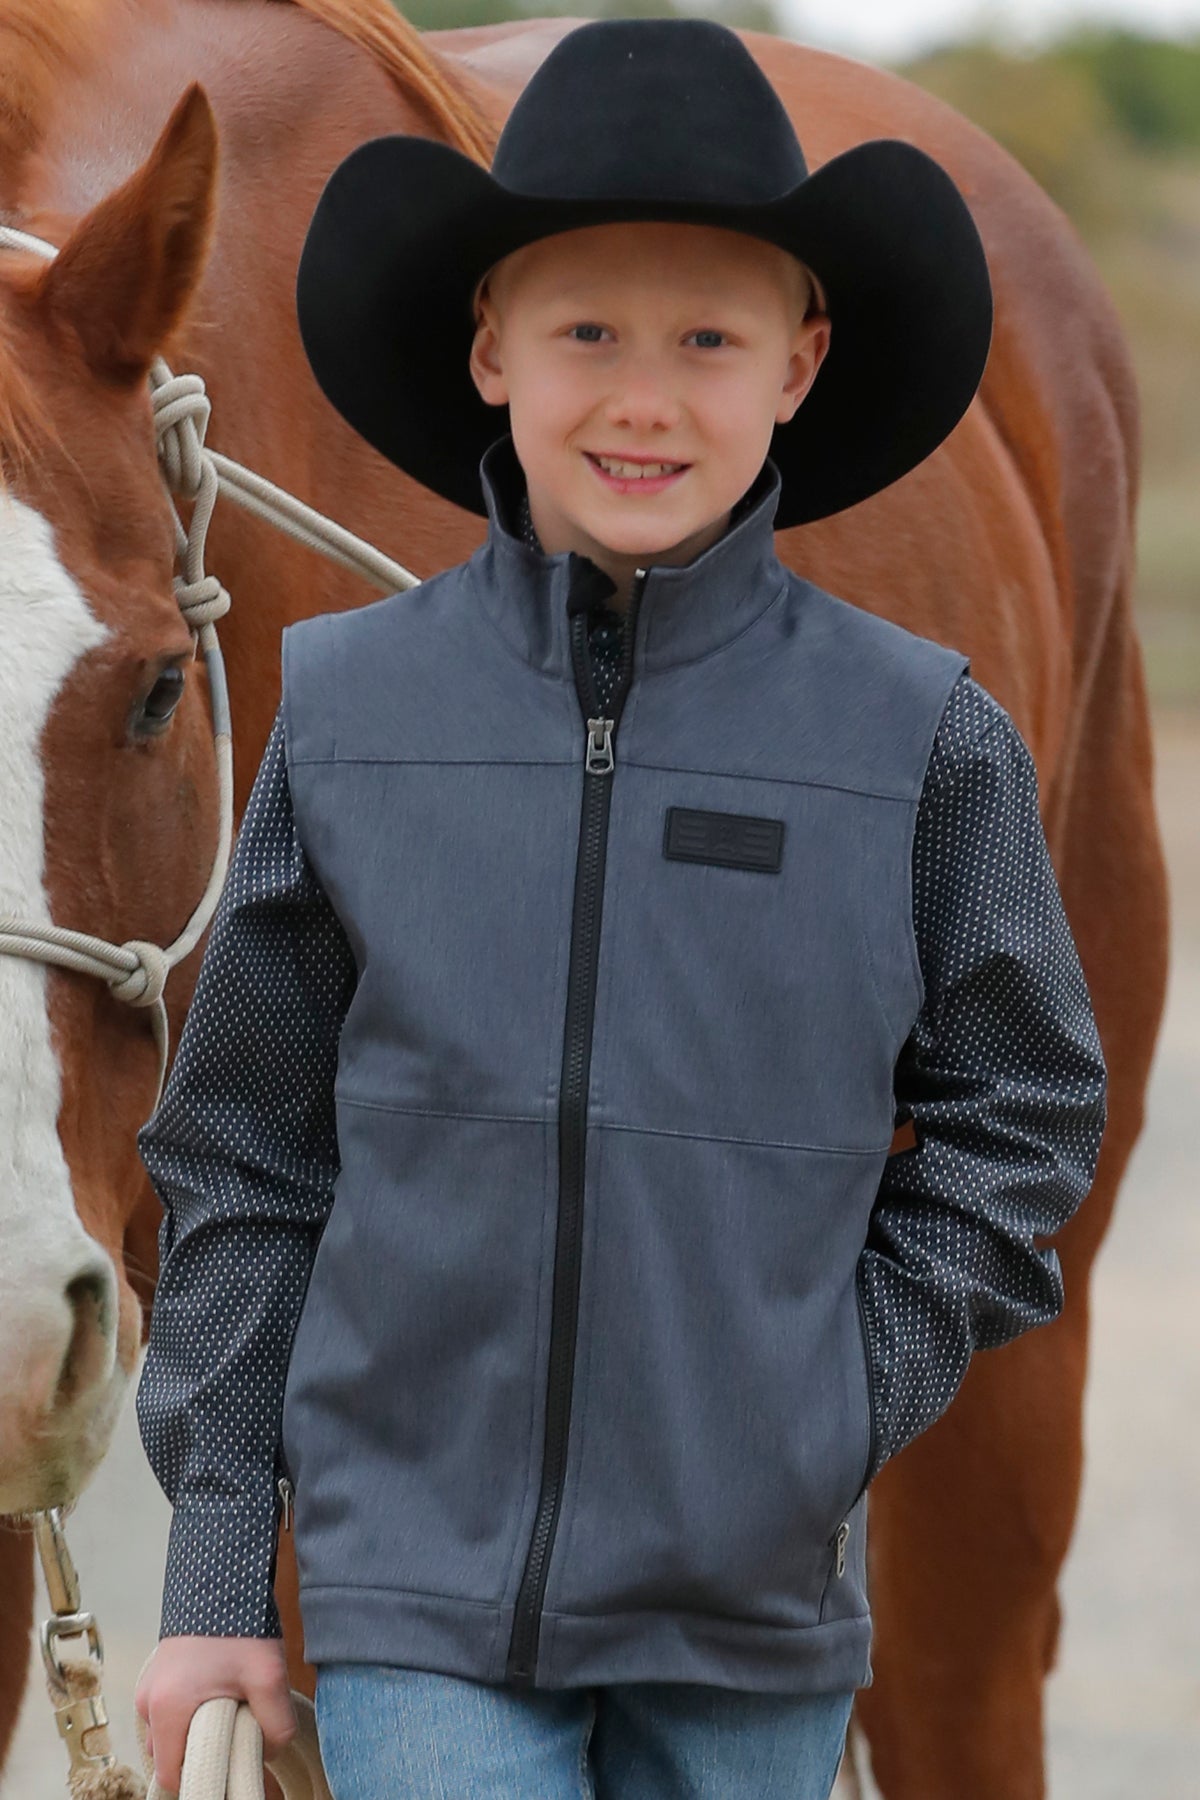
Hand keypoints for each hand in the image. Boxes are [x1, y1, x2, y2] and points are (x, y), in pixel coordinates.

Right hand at [134, 1635, 296, 1794]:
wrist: (224, 1577)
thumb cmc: (240, 1625)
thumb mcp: (269, 1676)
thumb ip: (276, 1725)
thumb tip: (269, 1755)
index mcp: (168, 1708)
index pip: (173, 1773)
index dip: (204, 1779)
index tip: (231, 1771)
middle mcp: (148, 1700)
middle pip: (168, 1755)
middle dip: (200, 1758)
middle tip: (234, 1743)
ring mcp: (150, 1686)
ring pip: (168, 1734)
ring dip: (195, 1735)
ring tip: (229, 1717)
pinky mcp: (159, 1674)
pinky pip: (169, 1712)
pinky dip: (190, 1716)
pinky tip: (219, 1699)